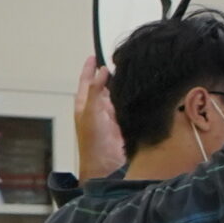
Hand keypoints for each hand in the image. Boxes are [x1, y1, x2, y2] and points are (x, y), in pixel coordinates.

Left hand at [74, 57, 124, 179]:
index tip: (93, 57)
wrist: (106, 165)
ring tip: (127, 74)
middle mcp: (98, 109)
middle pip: (102, 87)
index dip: (89, 69)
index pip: (87, 82)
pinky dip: (130, 99)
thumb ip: (95, 90)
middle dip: (107, 75)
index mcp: (85, 105)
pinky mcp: (124, 124)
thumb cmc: (93, 143)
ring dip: (120, 87)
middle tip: (115, 62)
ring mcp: (111, 117)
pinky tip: (137, 94)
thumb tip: (102, 71)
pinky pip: (127, 107)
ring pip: (115, 96)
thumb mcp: (91, 112)